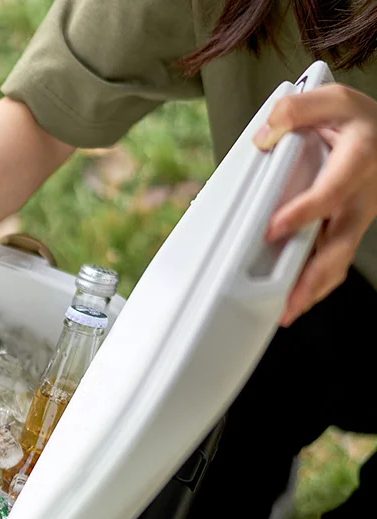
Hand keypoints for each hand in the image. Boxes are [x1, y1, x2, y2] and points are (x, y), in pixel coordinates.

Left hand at [254, 84, 376, 326]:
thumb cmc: (354, 119)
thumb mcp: (330, 99)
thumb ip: (296, 110)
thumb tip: (264, 135)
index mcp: (359, 161)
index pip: (331, 192)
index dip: (304, 212)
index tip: (275, 228)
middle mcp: (362, 196)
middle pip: (341, 242)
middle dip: (316, 275)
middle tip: (290, 301)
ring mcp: (355, 217)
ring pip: (339, 259)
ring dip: (314, 289)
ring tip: (286, 312)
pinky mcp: (345, 230)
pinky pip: (332, 260)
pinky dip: (314, 283)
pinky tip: (293, 301)